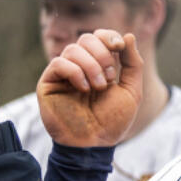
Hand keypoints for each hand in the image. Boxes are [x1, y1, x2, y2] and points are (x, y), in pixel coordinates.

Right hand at [37, 30, 142, 146]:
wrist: (94, 144)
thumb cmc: (112, 121)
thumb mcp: (131, 91)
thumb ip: (133, 64)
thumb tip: (128, 35)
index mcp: (97, 65)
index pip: (98, 37)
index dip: (109, 36)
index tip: (119, 47)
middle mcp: (78, 67)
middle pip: (86, 39)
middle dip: (102, 55)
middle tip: (108, 78)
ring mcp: (63, 74)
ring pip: (73, 49)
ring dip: (91, 66)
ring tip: (98, 87)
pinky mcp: (48, 84)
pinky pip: (59, 63)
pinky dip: (75, 72)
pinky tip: (83, 89)